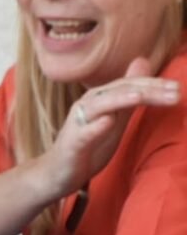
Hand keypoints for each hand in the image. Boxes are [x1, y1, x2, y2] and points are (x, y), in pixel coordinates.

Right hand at [39, 57, 180, 198]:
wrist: (60, 171)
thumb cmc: (89, 144)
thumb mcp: (115, 117)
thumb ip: (130, 94)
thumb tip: (143, 63)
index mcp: (100, 98)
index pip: (129, 85)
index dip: (153, 84)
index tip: (177, 87)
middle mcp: (87, 105)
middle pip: (117, 92)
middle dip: (146, 90)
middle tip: (174, 91)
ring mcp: (78, 123)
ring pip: (99, 107)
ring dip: (119, 100)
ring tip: (140, 97)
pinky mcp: (72, 143)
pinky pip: (83, 134)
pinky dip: (94, 127)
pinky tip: (107, 122)